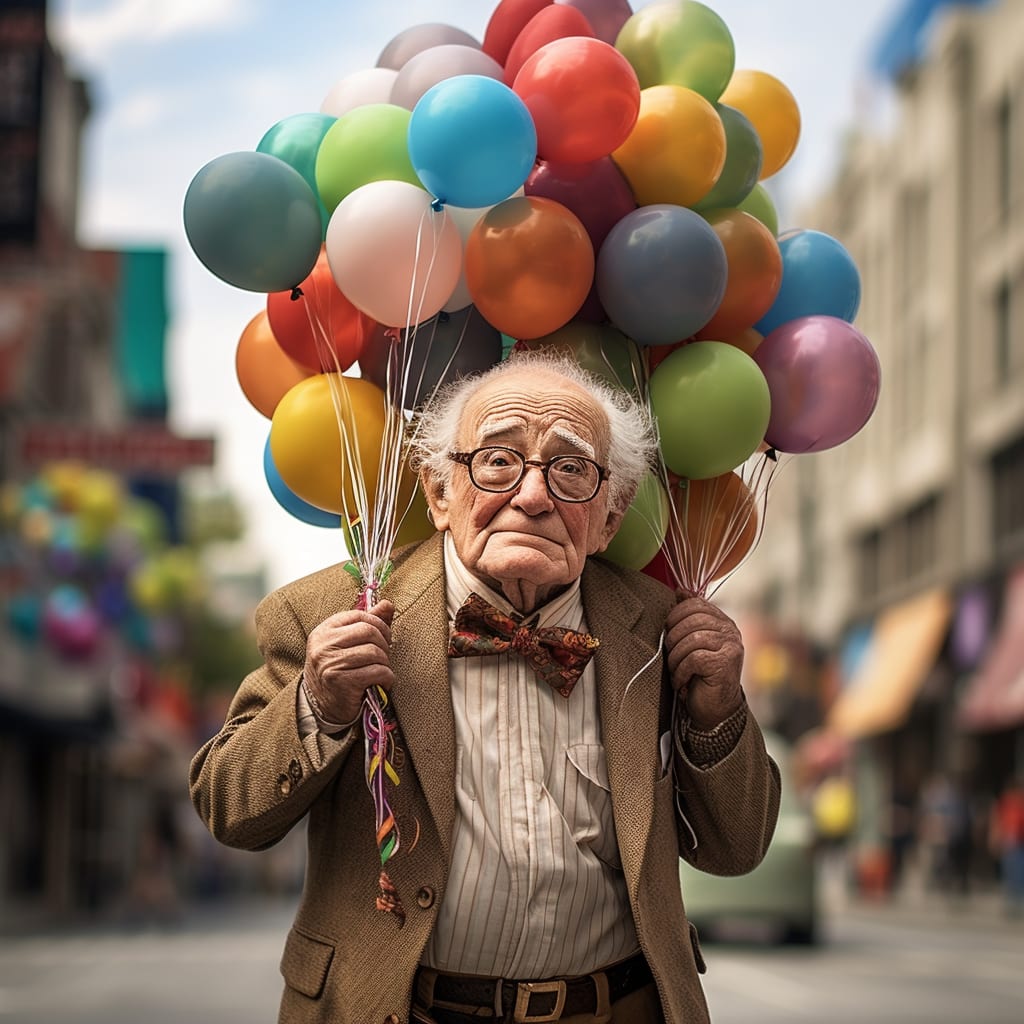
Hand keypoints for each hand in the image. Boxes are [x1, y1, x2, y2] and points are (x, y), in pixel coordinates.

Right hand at [303, 600, 394, 725]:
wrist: (323, 707)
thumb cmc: (339, 671)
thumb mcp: (348, 644)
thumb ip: (368, 622)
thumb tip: (388, 604)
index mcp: (324, 630)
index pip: (360, 615)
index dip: (379, 625)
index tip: (384, 639)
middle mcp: (323, 645)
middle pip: (369, 631)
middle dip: (384, 644)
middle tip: (384, 657)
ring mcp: (330, 663)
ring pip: (374, 652)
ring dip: (385, 663)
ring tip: (381, 671)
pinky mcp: (341, 681)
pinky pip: (377, 671)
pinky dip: (387, 677)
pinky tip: (381, 683)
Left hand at [665, 593, 743, 730]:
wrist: (714, 709)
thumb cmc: (699, 675)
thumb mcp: (692, 642)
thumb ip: (689, 616)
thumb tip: (680, 590)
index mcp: (722, 621)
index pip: (695, 603)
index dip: (675, 615)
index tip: (669, 631)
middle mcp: (731, 631)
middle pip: (691, 620)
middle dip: (673, 639)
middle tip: (671, 657)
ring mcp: (731, 647)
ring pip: (691, 640)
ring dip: (676, 658)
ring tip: (676, 671)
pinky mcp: (725, 664)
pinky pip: (693, 659)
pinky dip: (681, 672)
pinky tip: (682, 682)